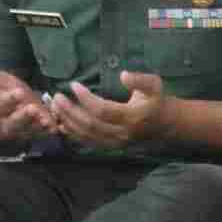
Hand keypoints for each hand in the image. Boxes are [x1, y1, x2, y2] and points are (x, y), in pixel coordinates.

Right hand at [0, 59, 56, 141]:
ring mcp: (17, 130)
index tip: (19, 92)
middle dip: (24, 116)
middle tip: (33, 108)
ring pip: (27, 130)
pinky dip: (47, 133)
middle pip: (14, 121)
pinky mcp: (28, 134)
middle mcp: (4, 122)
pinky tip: (57, 128)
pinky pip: (38, 135)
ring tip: (48, 121)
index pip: (0, 103)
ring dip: (38, 127)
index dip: (9, 98)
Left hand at [49, 72, 167, 150]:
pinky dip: (72, 133)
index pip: (103, 110)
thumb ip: (140, 80)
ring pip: (86, 135)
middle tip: (57, 96)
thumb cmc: (157, 100)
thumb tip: (122, 75)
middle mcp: (123, 133)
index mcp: (133, 117)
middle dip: (70, 111)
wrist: (165, 124)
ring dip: (68, 121)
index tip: (74, 85)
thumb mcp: (154, 85)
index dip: (86, 98)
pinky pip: (87, 142)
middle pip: (90, 124)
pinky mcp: (111, 146)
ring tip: (56, 106)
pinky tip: (62, 122)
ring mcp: (116, 142)